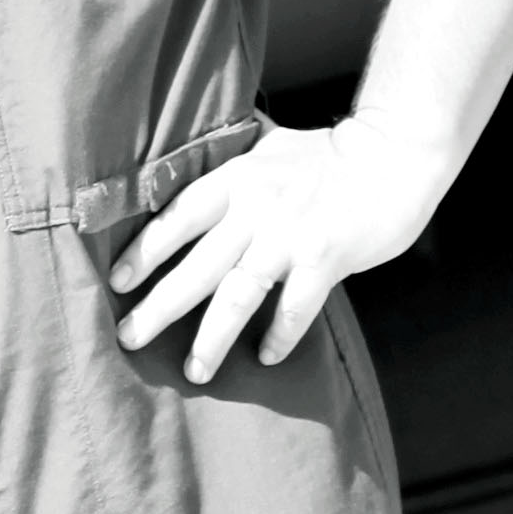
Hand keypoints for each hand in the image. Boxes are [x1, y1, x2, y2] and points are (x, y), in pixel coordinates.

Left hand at [111, 118, 437, 378]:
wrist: (395, 153)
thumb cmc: (329, 154)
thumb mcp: (270, 144)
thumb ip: (231, 155)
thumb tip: (186, 145)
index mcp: (238, 178)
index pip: (178, 215)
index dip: (145, 249)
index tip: (118, 281)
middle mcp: (258, 206)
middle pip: (197, 264)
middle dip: (159, 306)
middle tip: (129, 338)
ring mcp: (292, 234)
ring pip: (239, 294)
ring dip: (212, 337)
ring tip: (194, 370)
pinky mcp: (327, 257)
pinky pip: (295, 308)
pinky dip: (279, 336)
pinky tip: (265, 357)